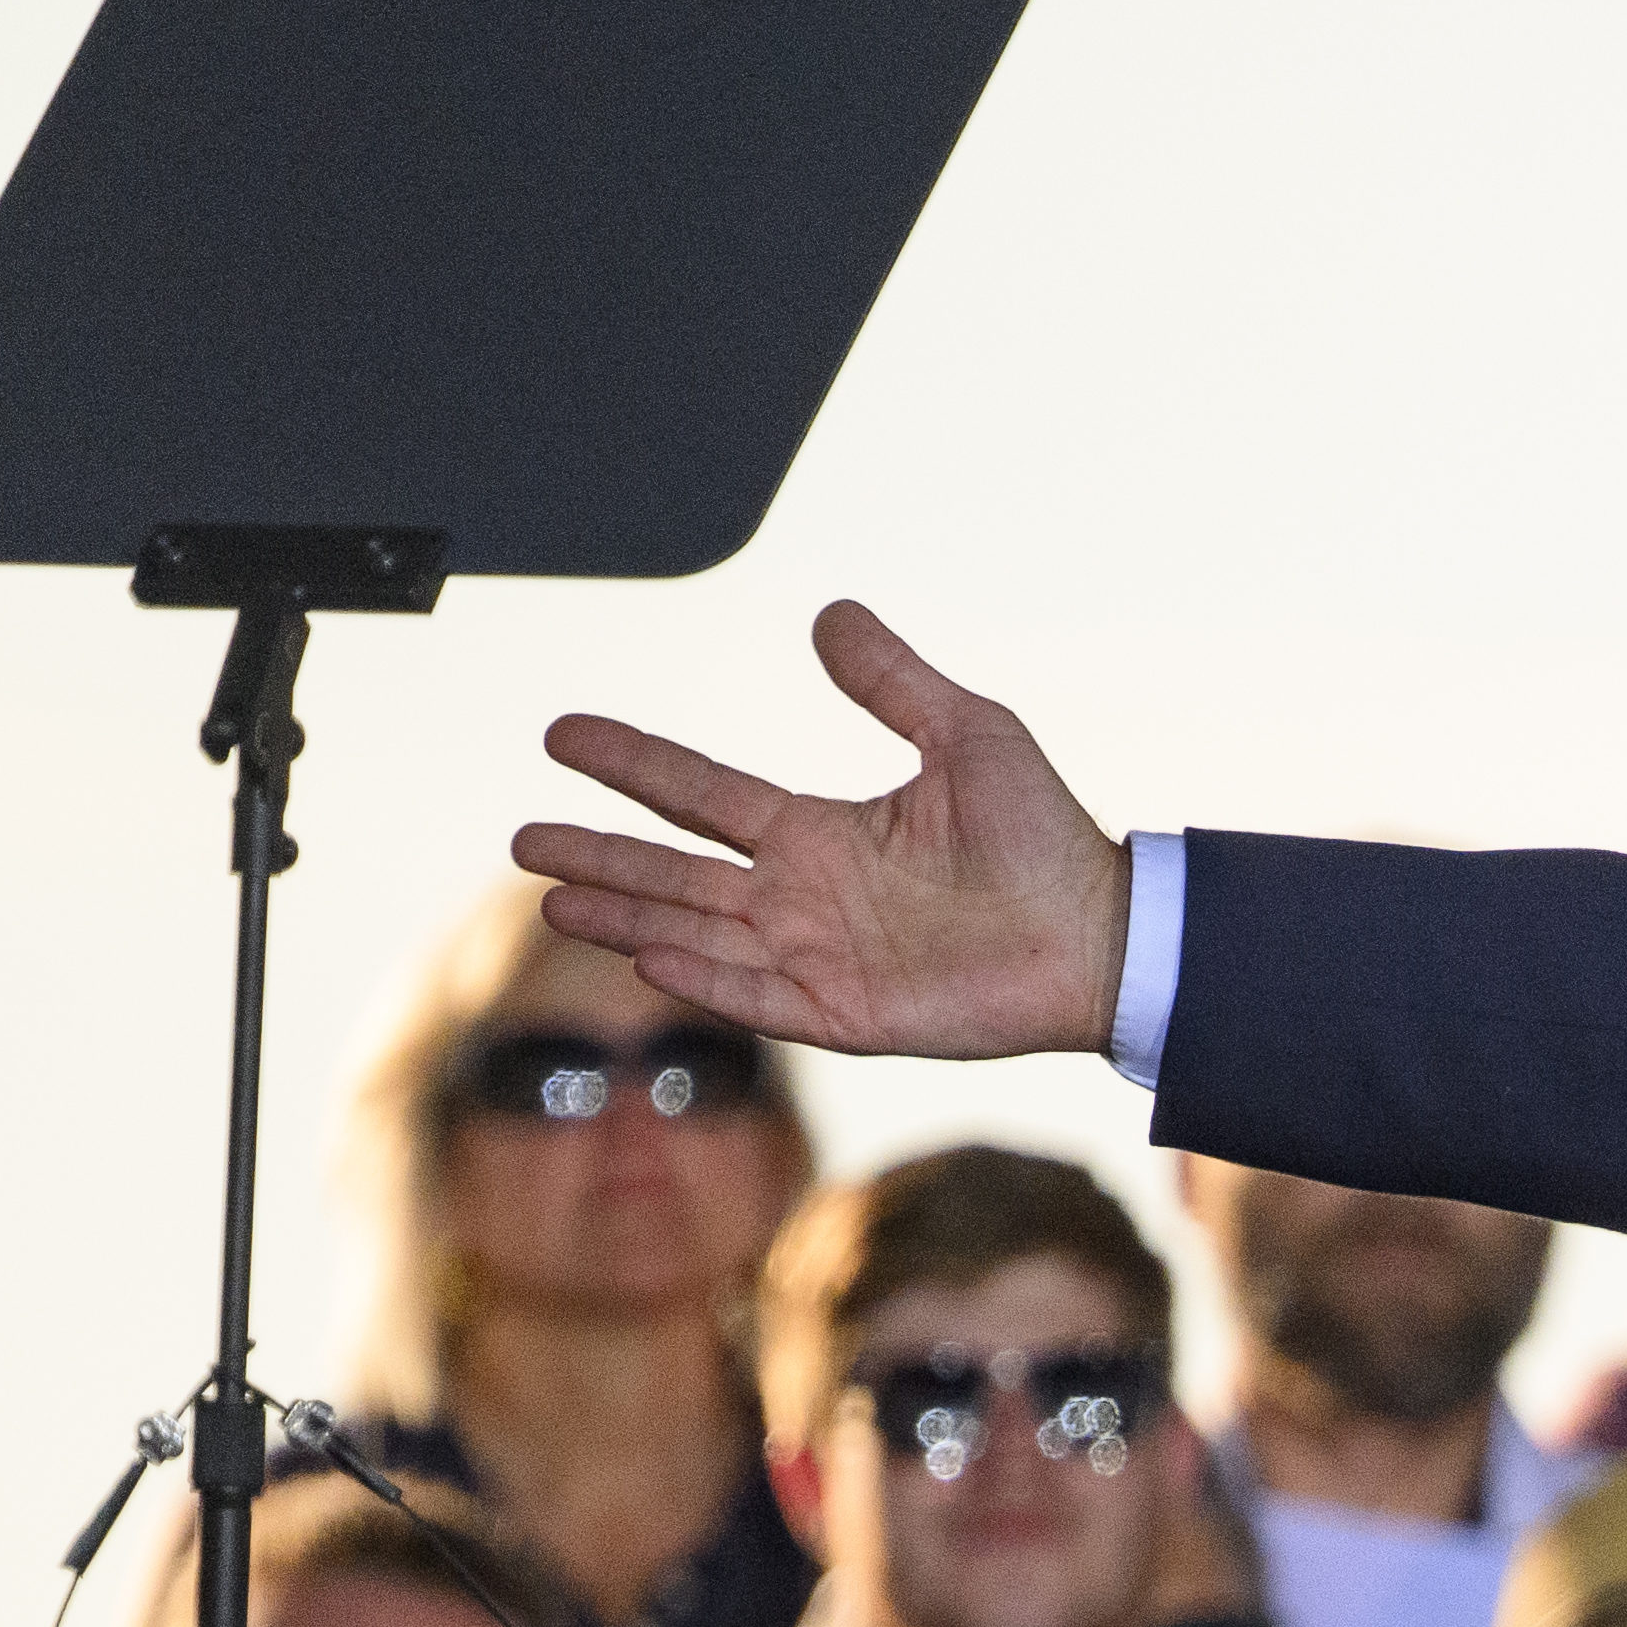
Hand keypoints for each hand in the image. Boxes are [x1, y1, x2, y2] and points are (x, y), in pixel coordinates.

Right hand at [511, 603, 1128, 1060]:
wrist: (1103, 930)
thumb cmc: (1046, 838)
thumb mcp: (969, 735)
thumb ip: (893, 681)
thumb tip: (831, 613)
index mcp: (822, 834)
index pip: (702, 793)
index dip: (633, 764)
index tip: (562, 733)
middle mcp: (804, 897)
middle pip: (676, 870)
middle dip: (600, 853)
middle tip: (523, 837)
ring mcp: (818, 958)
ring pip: (696, 933)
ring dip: (626, 914)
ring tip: (552, 896)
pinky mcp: (846, 1013)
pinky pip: (757, 997)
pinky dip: (703, 979)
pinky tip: (646, 955)